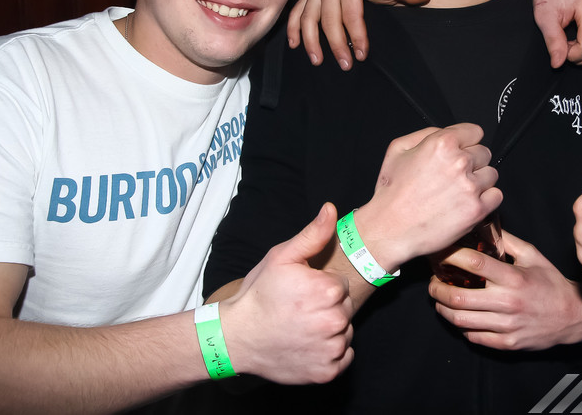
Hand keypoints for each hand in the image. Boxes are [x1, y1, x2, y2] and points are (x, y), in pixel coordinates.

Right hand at [222, 203, 354, 383]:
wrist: (235, 337)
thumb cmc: (259, 295)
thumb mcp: (282, 257)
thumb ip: (312, 234)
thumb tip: (331, 208)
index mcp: (328, 291)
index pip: (340, 286)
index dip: (321, 287)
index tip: (301, 293)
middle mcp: (334, 322)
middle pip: (344, 309)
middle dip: (327, 308)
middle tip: (300, 310)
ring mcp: (330, 350)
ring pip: (345, 333)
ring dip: (330, 331)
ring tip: (302, 327)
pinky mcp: (326, 372)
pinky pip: (343, 357)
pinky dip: (329, 353)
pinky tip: (307, 345)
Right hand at [286, 0, 430, 69]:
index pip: (352, 14)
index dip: (358, 36)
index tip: (364, 55)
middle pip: (329, 20)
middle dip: (337, 45)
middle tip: (346, 65)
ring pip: (308, 18)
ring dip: (312, 42)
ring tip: (318, 61)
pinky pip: (296, 13)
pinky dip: (294, 30)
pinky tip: (296, 46)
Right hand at [355, 124, 501, 270]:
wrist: (390, 228)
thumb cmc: (392, 192)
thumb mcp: (398, 149)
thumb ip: (426, 134)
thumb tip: (447, 132)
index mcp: (442, 144)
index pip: (475, 132)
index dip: (466, 142)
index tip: (461, 151)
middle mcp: (459, 162)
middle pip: (484, 152)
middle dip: (472, 161)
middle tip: (454, 174)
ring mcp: (470, 187)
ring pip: (491, 174)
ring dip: (479, 180)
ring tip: (459, 191)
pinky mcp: (477, 210)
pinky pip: (496, 196)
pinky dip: (486, 199)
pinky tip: (467, 202)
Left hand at [428, 230, 581, 350]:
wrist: (574, 316)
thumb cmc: (552, 283)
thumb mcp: (533, 256)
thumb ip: (508, 241)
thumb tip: (486, 225)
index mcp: (513, 277)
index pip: (474, 263)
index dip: (451, 256)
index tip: (440, 253)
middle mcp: (508, 302)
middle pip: (458, 297)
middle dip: (437, 289)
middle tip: (432, 282)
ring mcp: (506, 325)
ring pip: (461, 320)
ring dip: (443, 309)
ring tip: (439, 300)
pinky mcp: (507, 343)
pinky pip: (474, 337)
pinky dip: (461, 327)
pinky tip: (459, 317)